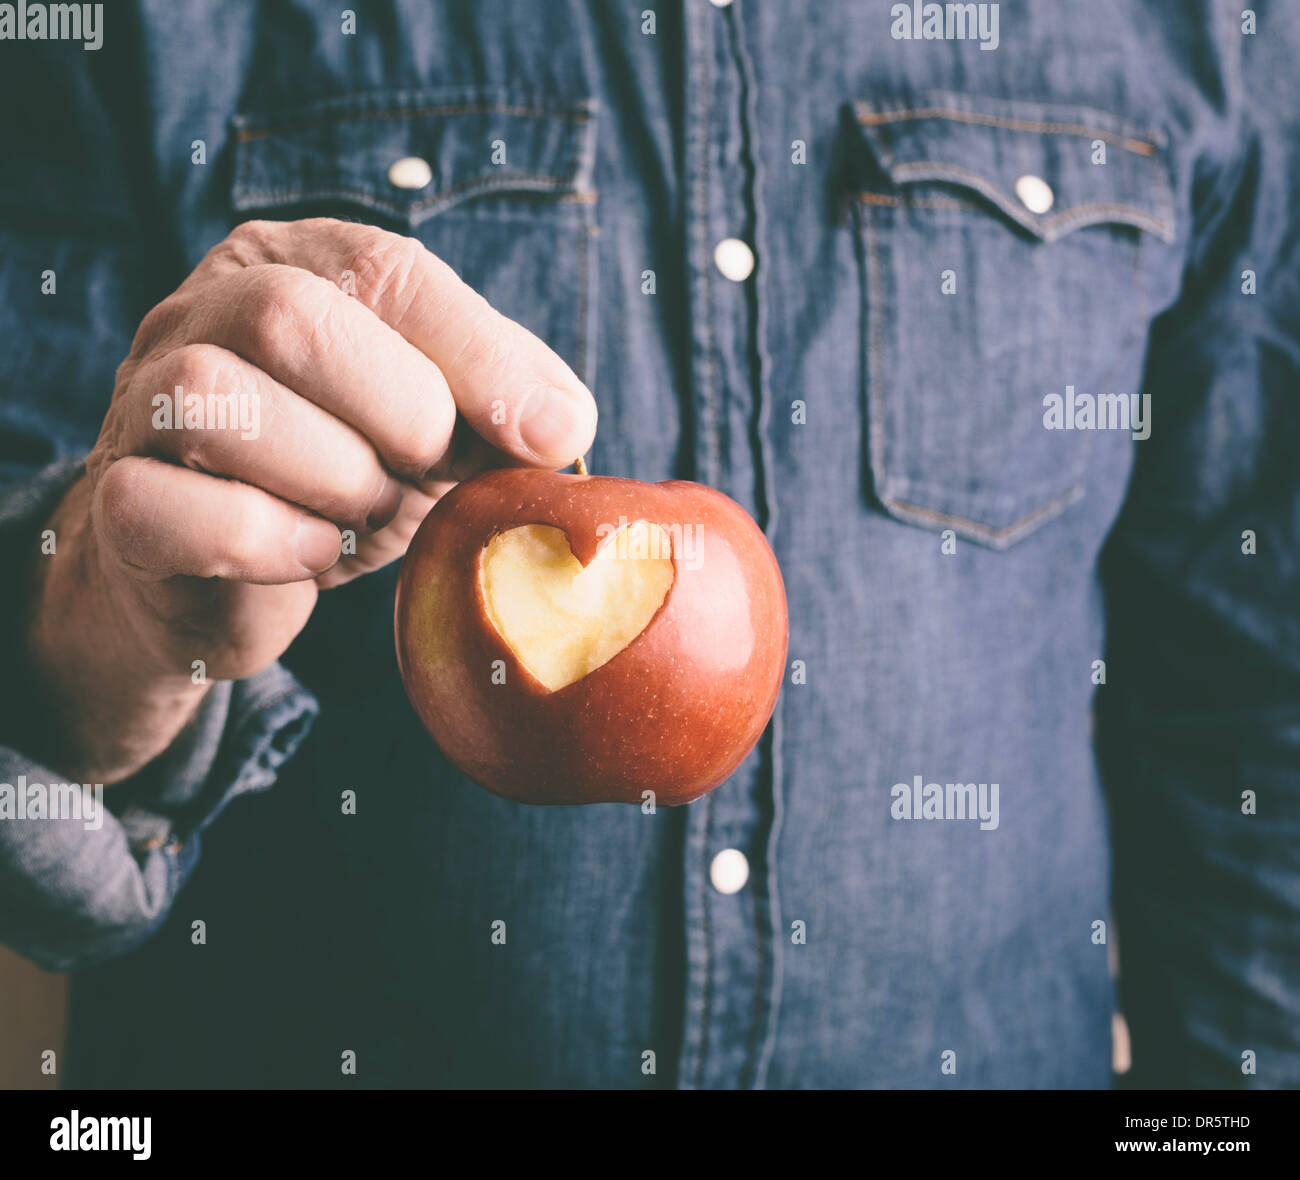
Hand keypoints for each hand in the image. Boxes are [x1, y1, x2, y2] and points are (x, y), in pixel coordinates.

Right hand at [25, 218, 596, 782]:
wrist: (223, 574)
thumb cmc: (340, 479)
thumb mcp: (432, 427)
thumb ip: (496, 404)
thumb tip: (564, 423)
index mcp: (291, 264)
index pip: (386, 270)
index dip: (477, 354)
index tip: (550, 433)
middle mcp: (202, 312)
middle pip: (290, 318)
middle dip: (397, 416)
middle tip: (424, 475)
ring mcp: (144, 403)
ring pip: (221, 402)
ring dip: (334, 480)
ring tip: (366, 514)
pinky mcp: (121, 502)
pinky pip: (180, 510)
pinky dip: (271, 542)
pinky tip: (312, 555)